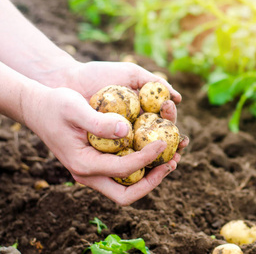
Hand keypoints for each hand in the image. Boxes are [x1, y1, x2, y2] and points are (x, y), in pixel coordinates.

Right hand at [23, 86, 187, 205]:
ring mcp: (94, 172)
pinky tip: (156, 148)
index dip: (146, 159)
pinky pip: (125, 172)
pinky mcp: (99, 163)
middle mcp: (89, 175)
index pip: (123, 170)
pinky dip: (143, 165)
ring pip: (128, 186)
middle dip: (153, 182)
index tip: (162, 142)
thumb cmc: (55, 105)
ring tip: (172, 158)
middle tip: (172, 164)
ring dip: (151, 176)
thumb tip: (125, 131)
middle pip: (127, 194)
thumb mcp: (74, 108)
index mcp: (83, 165)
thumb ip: (97, 122)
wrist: (38, 108)